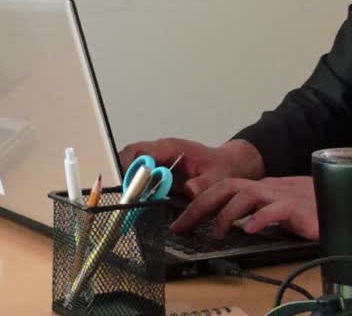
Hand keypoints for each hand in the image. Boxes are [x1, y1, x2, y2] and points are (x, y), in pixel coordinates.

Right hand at [117, 138, 263, 197]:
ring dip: (128, 182)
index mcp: (172, 148)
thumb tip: (190, 190)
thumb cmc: (221, 168)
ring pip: (132, 164)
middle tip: (123, 198)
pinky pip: (139, 173)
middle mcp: (160, 151)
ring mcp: (158, 159)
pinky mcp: (158, 169)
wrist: (227, 165)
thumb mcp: (217, 178)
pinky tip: (137, 203)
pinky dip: (135, 186)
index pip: (141, 152)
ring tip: (128, 203)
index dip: (130, 169)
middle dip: (123, 175)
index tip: (127, 188)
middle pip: (130, 156)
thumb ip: (205, 185)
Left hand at [170, 176, 318, 240]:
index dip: (197, 205)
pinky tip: (249, 230)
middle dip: (200, 206)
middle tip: (182, 226)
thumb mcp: (271, 207)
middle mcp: (264, 188)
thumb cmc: (305, 206)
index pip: (220, 190)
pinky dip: (261, 218)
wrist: (337, 200)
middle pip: (226, 188)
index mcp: (256, 188)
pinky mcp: (297, 208)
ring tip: (215, 234)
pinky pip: (276, 210)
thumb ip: (250, 211)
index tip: (177, 225)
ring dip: (227, 214)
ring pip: (247, 195)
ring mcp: (280, 196)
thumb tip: (221, 224)